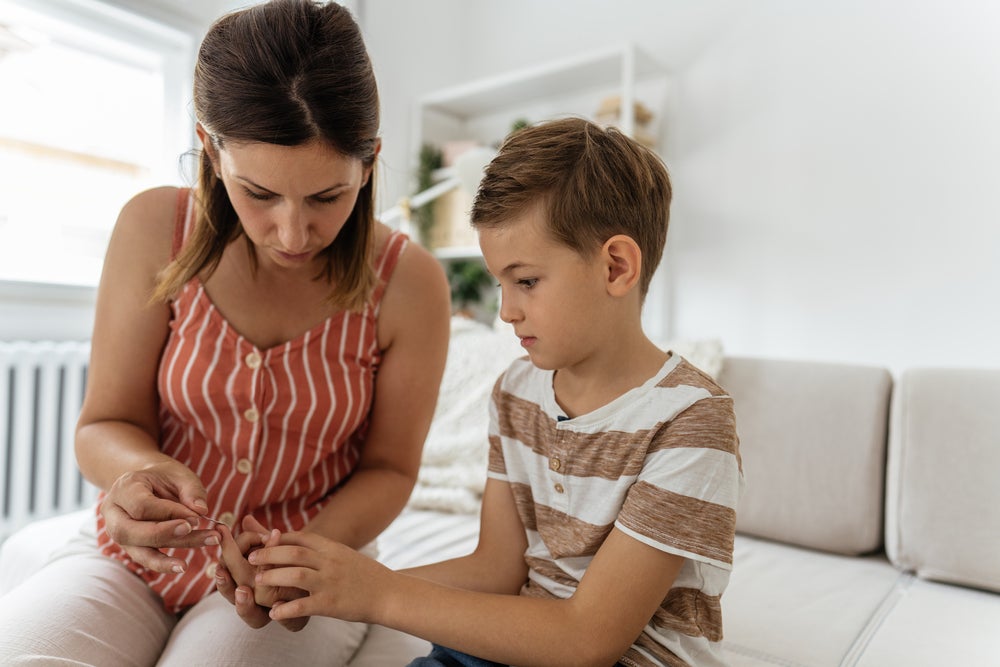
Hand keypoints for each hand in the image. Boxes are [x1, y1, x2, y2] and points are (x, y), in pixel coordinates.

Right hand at [100, 459, 218, 573]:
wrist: (148, 482)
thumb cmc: (165, 477)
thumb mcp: (180, 475)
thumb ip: (191, 490)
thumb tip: (201, 511)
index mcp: (124, 488)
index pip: (142, 506)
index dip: (170, 513)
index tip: (196, 517)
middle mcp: (114, 512)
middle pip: (129, 531)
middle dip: (162, 534)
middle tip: (191, 530)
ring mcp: (117, 531)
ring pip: (135, 550)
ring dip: (164, 559)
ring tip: (186, 565)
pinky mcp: (129, 545)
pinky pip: (142, 558)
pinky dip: (162, 564)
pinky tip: (181, 567)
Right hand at [216, 516, 309, 631]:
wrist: (320, 571)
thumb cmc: (290, 557)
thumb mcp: (274, 548)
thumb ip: (260, 537)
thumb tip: (247, 518)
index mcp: (247, 586)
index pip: (229, 586)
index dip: (222, 579)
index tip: (219, 567)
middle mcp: (258, 603)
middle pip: (237, 602)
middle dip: (228, 590)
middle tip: (224, 575)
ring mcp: (276, 613)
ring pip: (254, 617)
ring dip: (246, 605)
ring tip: (244, 591)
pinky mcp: (297, 618)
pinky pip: (286, 622)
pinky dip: (282, 616)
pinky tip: (278, 606)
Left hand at [249, 531, 390, 623]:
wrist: (390, 593)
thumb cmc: (367, 576)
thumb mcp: (346, 556)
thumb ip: (325, 551)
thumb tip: (302, 546)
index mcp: (333, 548)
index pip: (301, 537)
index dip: (279, 539)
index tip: (263, 541)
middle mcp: (331, 562)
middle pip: (293, 553)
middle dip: (268, 554)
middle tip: (251, 558)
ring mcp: (331, 582)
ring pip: (295, 575)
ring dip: (272, 577)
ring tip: (258, 581)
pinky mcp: (331, 604)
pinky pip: (303, 605)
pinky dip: (285, 609)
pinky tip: (273, 612)